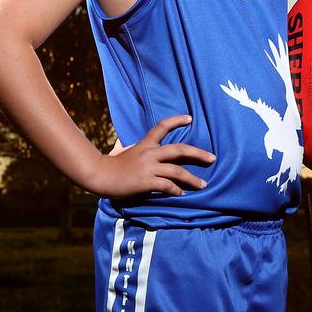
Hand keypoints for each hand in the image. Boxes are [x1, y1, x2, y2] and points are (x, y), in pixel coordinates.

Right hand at [89, 115, 214, 196]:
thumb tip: (130, 146)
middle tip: (212, 158)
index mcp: (145, 144)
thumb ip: (131, 147)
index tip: (190, 118)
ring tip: (203, 184)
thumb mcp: (123, 149)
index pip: (162, 126)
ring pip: (177, 171)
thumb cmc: (110, 164)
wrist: (99, 175)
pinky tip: (181, 193)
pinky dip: (176, 190)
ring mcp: (148, 167)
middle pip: (180, 149)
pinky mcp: (146, 181)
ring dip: (192, 179)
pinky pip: (167, 185)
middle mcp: (149, 153)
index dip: (177, 120)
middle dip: (199, 154)